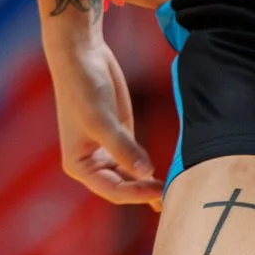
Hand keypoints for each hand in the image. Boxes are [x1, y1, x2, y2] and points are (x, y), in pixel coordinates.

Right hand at [46, 25, 160, 206]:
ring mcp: (107, 151)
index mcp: (79, 165)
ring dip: (148, 185)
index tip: (161, 190)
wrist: (82, 57)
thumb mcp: (102, 121)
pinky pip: (136, 161)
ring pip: (130, 177)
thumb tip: (146, 173)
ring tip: (175, 194)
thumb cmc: (83, 89)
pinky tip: (166, 179)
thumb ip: (123, 148)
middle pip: (122, 188)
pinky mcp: (120, 137)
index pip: (113, 190)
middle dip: (144, 194)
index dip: (137, 193)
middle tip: (175, 198)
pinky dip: (149, 170)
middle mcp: (91, 163)